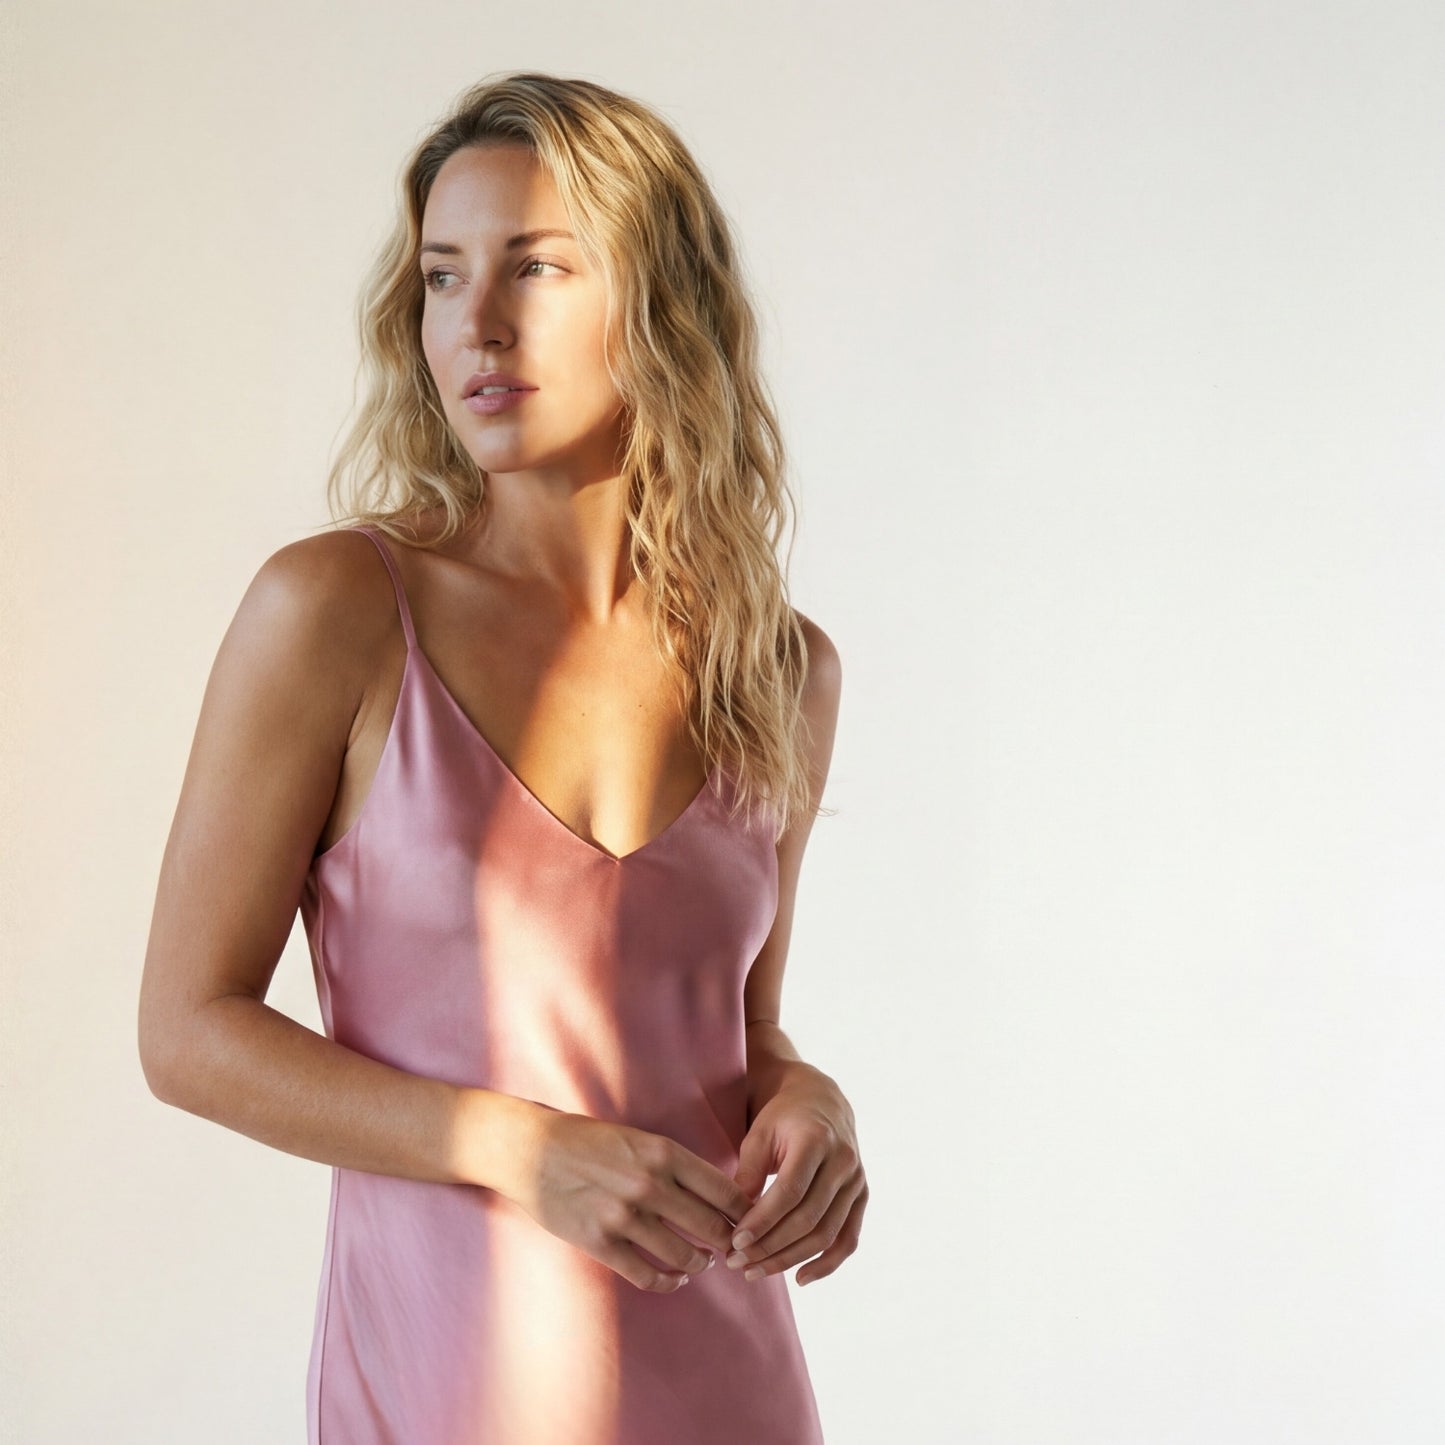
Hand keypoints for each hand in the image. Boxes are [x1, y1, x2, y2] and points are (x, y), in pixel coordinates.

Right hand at [509, 1109, 757, 1293]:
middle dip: (728, 1242)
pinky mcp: (600, 1242)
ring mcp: (624, 1216)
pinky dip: (668, 1282)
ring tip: (702, 1262)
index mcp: (662, 1152)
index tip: (749, 1220)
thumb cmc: (588, 1140)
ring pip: (683, 1255)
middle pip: (710, 1226)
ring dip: (699, 1263)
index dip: (744, 1211)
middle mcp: (649, 1184)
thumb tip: (714, 1193)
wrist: (531, 1149)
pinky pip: (647, 1275)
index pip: (723, 1189)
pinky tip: (675, 1279)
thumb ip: (673, 1164)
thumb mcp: (638, 1139)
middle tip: (733, 1248)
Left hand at [726, 1065, 867, 1286]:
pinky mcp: (861, 1197)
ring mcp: (856, 1181)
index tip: (735, 1242)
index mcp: (816, 1139)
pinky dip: (827, 1264)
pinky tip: (800, 1279)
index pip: (789, 1191)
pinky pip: (848, 1239)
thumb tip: (735, 1222)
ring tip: (756, 1272)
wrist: (820, 1101)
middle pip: (808, 1218)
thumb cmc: (782, 1118)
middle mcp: (843, 1161)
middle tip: (737, 1263)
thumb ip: (748, 1173)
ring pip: (826, 1234)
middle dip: (770, 1246)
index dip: (763, 1221)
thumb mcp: (758, 1134)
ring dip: (790, 1259)